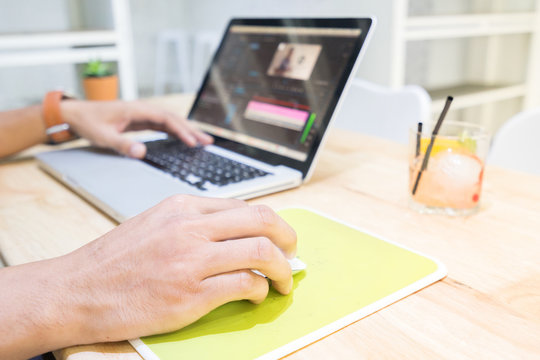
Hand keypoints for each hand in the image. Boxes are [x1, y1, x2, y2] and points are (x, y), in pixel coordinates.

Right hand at [59, 195, 295, 342]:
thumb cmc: (113, 261)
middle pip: (262, 221)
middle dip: (288, 237)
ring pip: (261, 252)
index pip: (244, 206)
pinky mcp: (190, 295)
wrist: (75, 291)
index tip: (279, 237)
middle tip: (293, 252)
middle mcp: (190, 227)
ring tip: (284, 280)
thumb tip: (234, 232)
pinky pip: (244, 285)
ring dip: (283, 268)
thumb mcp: (154, 224)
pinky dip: (260, 289)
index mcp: (182, 206)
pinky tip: (257, 294)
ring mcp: (191, 260)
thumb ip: (193, 223)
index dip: (270, 223)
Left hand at [60, 100, 212, 157]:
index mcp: (136, 110)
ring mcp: (142, 114)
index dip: (181, 131)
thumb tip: (142, 152)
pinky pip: (162, 125)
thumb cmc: (88, 123)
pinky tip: (183, 138)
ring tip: (202, 140)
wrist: (76, 114)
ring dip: (186, 130)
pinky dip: (175, 131)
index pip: (166, 119)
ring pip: (170, 121)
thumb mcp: (104, 137)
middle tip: (208, 141)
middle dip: (191, 129)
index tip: (192, 142)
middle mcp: (142, 109)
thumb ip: (123, 144)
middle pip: (173, 118)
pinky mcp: (140, 120)